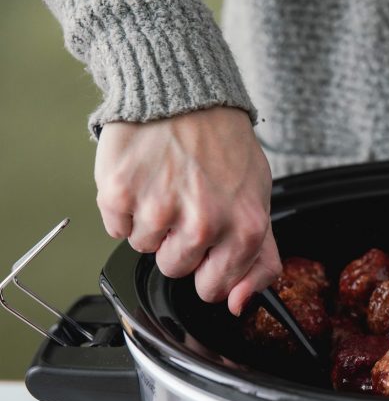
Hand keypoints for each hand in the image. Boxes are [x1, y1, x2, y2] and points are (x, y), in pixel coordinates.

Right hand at [95, 107, 281, 314]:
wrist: (186, 96)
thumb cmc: (224, 147)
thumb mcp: (258, 200)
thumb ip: (260, 259)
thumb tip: (239, 304)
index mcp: (245, 229)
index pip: (215, 289)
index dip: (208, 268)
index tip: (207, 245)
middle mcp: (204, 224)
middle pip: (175, 269)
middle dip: (178, 243)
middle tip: (187, 203)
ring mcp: (160, 209)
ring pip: (144, 249)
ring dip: (151, 223)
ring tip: (167, 186)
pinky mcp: (121, 193)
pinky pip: (116, 227)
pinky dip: (125, 207)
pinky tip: (145, 179)